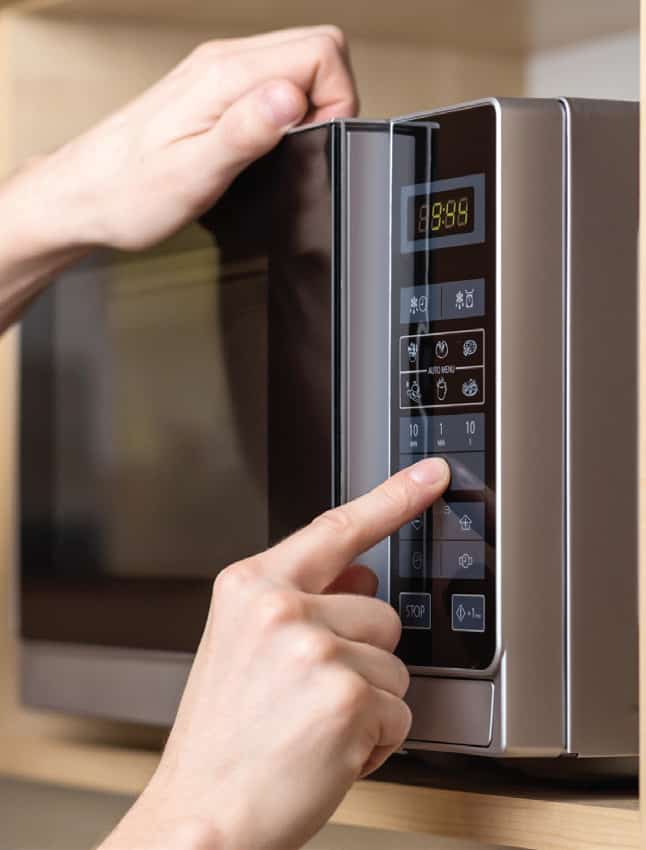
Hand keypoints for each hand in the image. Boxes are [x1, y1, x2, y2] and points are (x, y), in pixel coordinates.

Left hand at [24, 26, 357, 252]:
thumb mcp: (194, 175)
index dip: (338, 96)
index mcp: (223, 77)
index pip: (319, 51)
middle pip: (315, 46)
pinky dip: (287, 108)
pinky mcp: (212, 89)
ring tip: (288, 147)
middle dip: (333, 96)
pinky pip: (271, 78)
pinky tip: (267, 142)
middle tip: (310, 143)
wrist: (82, 195)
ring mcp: (217, 73)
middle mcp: (222, 62)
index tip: (319, 138)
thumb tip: (290, 98)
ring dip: (311, 101)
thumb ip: (245, 133)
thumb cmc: (129, 194)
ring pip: (296, 60)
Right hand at [101, 457, 449, 849]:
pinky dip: (375, 743)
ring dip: (369, 704)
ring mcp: (316, 650)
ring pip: (396, 667)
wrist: (201, 817)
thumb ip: (304, 602)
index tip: (432, 475)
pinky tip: (326, 752)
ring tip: (312, 726)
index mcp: (251, 587)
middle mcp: (281, 608)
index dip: (394, 497)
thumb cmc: (222, 740)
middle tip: (310, 696)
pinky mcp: (349, 699)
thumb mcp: (242, 648)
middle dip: (364, 657)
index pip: (336, 528)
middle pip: (383, 612)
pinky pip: (400, 716)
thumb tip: (364, 579)